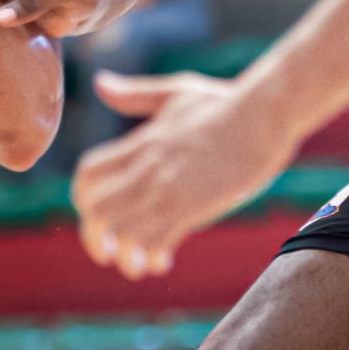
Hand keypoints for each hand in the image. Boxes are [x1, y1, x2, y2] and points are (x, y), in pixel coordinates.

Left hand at [71, 71, 298, 276]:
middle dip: (96, 235)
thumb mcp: (175, 91)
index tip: (94, 213)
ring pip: (123, 230)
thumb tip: (100, 84)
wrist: (264, 113)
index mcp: (141, 143)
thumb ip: (135, 94)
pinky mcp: (194, 205)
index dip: (84, 198)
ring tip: (135, 265)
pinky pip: (157, 240)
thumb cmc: (226, 103)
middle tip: (108, 252)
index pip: (88, 173)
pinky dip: (151, 257)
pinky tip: (162, 262)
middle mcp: (147, 167)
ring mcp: (169, 187)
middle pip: (98, 208)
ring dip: (123, 254)